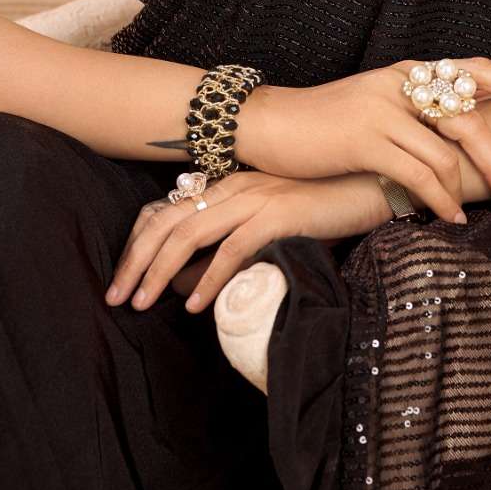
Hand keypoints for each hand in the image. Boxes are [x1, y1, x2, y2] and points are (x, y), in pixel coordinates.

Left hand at [104, 169, 389, 315]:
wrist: (375, 186)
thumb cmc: (325, 208)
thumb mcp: (272, 223)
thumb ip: (236, 243)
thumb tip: (196, 284)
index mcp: (229, 184)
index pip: (165, 209)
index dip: (137, 244)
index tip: (122, 279)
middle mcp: (235, 185)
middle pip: (166, 221)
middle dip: (135, 261)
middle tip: (115, 299)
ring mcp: (257, 196)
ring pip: (190, 233)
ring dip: (160, 271)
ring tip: (142, 305)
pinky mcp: (281, 213)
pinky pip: (235, 247)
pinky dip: (211, 276)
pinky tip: (196, 305)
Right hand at [239, 58, 490, 224]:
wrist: (268, 124)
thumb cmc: (324, 124)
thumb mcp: (373, 107)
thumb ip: (412, 115)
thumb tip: (458, 141)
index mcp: (406, 72)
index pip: (471, 69)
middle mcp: (399, 83)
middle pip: (469, 116)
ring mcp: (382, 109)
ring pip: (447, 151)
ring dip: (468, 189)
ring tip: (477, 212)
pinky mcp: (365, 138)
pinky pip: (419, 174)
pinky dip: (440, 199)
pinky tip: (447, 216)